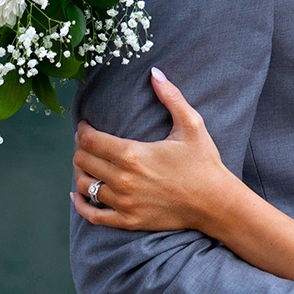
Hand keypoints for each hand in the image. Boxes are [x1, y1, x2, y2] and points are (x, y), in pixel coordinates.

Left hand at [72, 68, 233, 232]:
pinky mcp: (128, 220)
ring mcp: (124, 202)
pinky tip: (77, 195)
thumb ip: (171, 97)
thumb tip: (154, 72)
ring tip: (87, 164)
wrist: (215, 202)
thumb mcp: (192, 125)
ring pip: (84, 186)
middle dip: (80, 149)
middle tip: (87, 143)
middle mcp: (123, 179)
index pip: (90, 140)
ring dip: (80, 172)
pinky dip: (81, 205)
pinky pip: (93, 215)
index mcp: (133, 154)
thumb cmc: (204, 162)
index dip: (82, 130)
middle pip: (83, 161)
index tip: (86, 125)